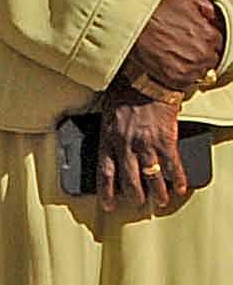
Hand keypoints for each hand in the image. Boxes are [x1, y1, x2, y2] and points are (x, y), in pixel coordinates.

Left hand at [98, 92, 191, 215]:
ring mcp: (146, 145)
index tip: (109, 205)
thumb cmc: (125, 90)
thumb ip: (108, 131)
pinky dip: (177, 180)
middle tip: (138, 205)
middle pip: (130, 179)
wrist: (147, 79)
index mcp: (108, 138)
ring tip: (160, 202)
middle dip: (135, 195)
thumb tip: (108, 142)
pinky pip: (173, 166)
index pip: (105, 172)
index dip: (107, 191)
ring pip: (151, 177)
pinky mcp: (166, 141)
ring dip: (157, 192)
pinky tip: (179, 189)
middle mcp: (126, 146)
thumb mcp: (107, 112)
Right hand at [121, 0, 223, 99]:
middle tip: (182, 46)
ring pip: (200, 73)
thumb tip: (214, 18)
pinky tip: (169, 64)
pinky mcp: (174, 78)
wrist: (130, 23)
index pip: (218, 45)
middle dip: (199, 53)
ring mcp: (189, 68)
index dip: (204, 40)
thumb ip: (207, 8)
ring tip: (175, 55)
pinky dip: (179, 76)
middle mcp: (203, 54)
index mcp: (210, 36)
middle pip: (210, 60)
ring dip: (191, 66)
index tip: (193, 38)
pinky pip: (185, 83)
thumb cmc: (156, 9)